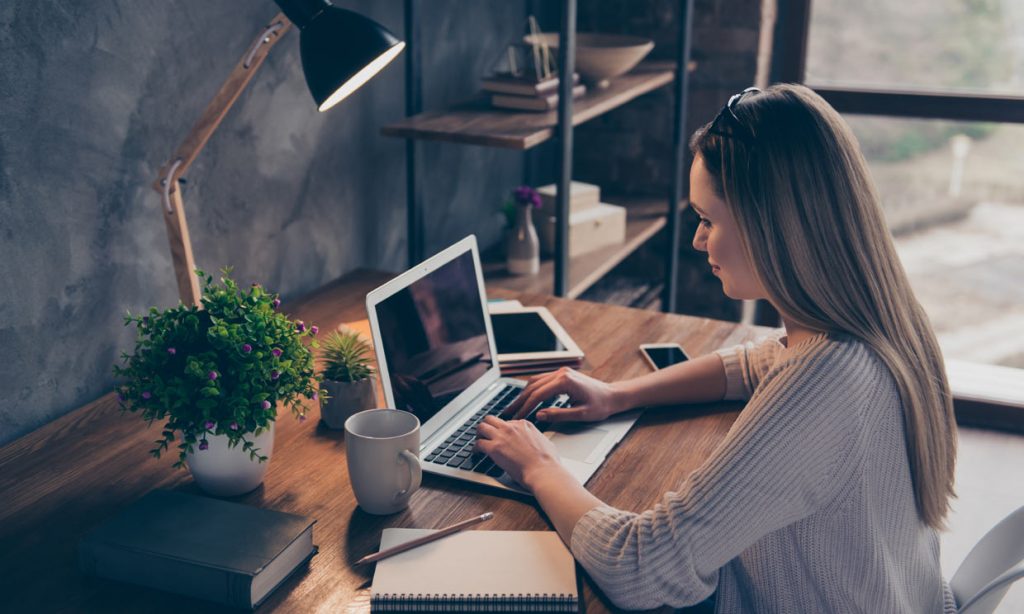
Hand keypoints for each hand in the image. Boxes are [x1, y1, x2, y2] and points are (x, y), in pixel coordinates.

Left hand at [474, 416, 562, 487]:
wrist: (543, 471)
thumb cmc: (547, 461)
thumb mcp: (545, 441)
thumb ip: (536, 438)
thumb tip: (536, 441)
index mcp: (524, 425)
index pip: (507, 422)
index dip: (502, 430)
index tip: (500, 436)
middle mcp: (511, 427)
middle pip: (491, 419)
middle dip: (487, 426)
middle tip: (485, 435)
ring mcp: (502, 436)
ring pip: (482, 427)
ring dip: (479, 434)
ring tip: (479, 442)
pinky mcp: (494, 448)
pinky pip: (478, 443)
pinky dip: (475, 448)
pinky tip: (477, 453)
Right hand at [502, 367, 621, 422]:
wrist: (612, 396)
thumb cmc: (600, 405)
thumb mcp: (580, 414)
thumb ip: (559, 414)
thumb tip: (539, 415)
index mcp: (565, 381)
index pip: (538, 394)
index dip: (526, 407)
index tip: (518, 417)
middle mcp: (561, 373)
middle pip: (533, 386)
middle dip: (520, 400)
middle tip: (508, 412)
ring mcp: (560, 372)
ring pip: (535, 381)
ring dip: (523, 394)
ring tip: (514, 407)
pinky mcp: (561, 375)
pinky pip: (541, 380)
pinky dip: (531, 390)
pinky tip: (525, 399)